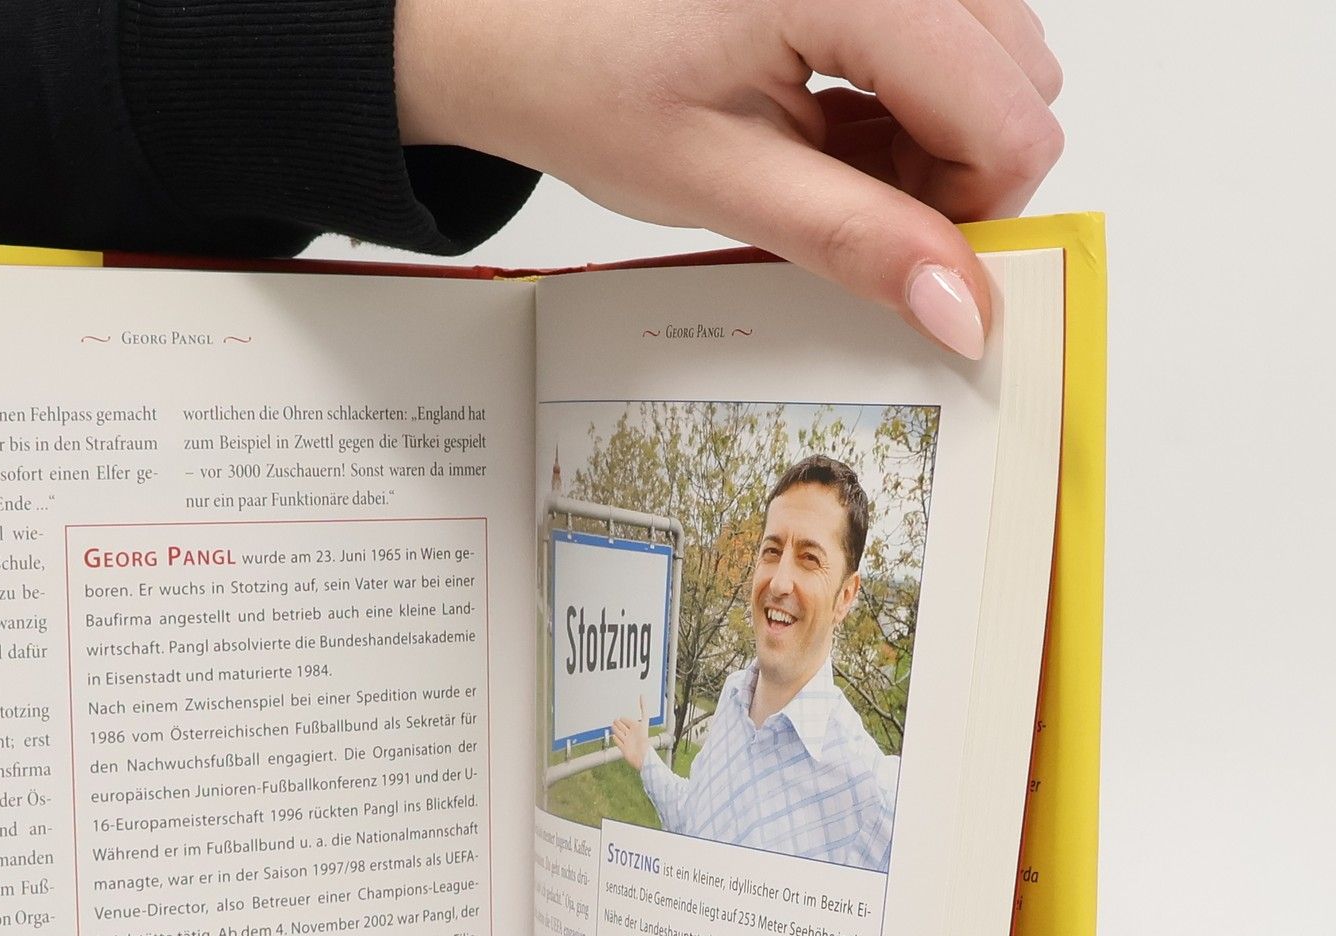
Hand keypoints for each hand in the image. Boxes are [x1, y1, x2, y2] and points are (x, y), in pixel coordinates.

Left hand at [395, 0, 1063, 356]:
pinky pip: (949, 34)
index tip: (905, 265)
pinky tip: (828, 128)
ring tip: (824, 166)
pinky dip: (906, 100)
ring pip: (996, 56)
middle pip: (1019, 81)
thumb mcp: (721, 182)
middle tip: (847, 212)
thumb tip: (960, 307)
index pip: (1009, 116)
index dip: (973, 213)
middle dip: (956, 174)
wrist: (518, 24)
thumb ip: (854, 240)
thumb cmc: (587, 82)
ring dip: (934, 137)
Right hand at [612, 698, 651, 770]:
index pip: (629, 721)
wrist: (641, 755)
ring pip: (620, 734)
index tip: (622, 717)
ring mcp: (627, 742)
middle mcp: (632, 734)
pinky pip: (619, 743)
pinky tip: (614, 737)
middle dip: (619, 724)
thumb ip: (644, 708)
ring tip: (613, 726)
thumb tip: (643, 695)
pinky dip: (616, 740)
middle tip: (616, 720)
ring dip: (617, 730)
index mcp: (637, 728)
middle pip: (624, 727)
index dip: (625, 719)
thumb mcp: (644, 721)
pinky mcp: (624, 749)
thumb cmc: (644, 740)